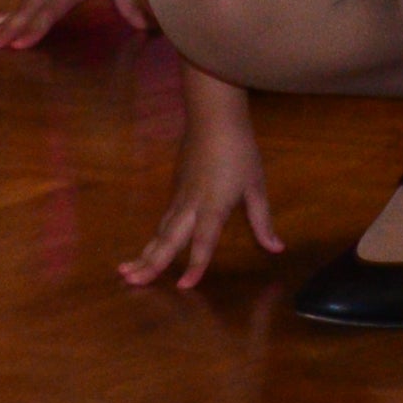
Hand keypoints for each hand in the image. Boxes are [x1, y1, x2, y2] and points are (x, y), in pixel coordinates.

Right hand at [0, 0, 147, 51]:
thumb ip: (128, 4)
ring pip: (25, 2)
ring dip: (7, 19)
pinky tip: (2, 16)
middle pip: (28, 9)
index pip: (48, 12)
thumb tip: (145, 28)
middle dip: (8, 28)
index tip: (16, 46)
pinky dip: (15, 8)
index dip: (34, 30)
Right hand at [120, 95, 274, 290]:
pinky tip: (151, 248)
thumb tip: (277, 248)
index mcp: (212, 206)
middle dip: (149, 263)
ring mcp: (179, 196)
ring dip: (144, 252)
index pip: (203, 242)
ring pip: (160, 230)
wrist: (213, 115)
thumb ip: (262, 221)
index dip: (195, 265)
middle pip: (168, 239)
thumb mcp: (256, 186)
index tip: (184, 287)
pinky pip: (164, 219)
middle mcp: (190, 205)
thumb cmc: (239, 150)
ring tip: (125, 271)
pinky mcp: (176, 187)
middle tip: (130, 282)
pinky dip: (155, 238)